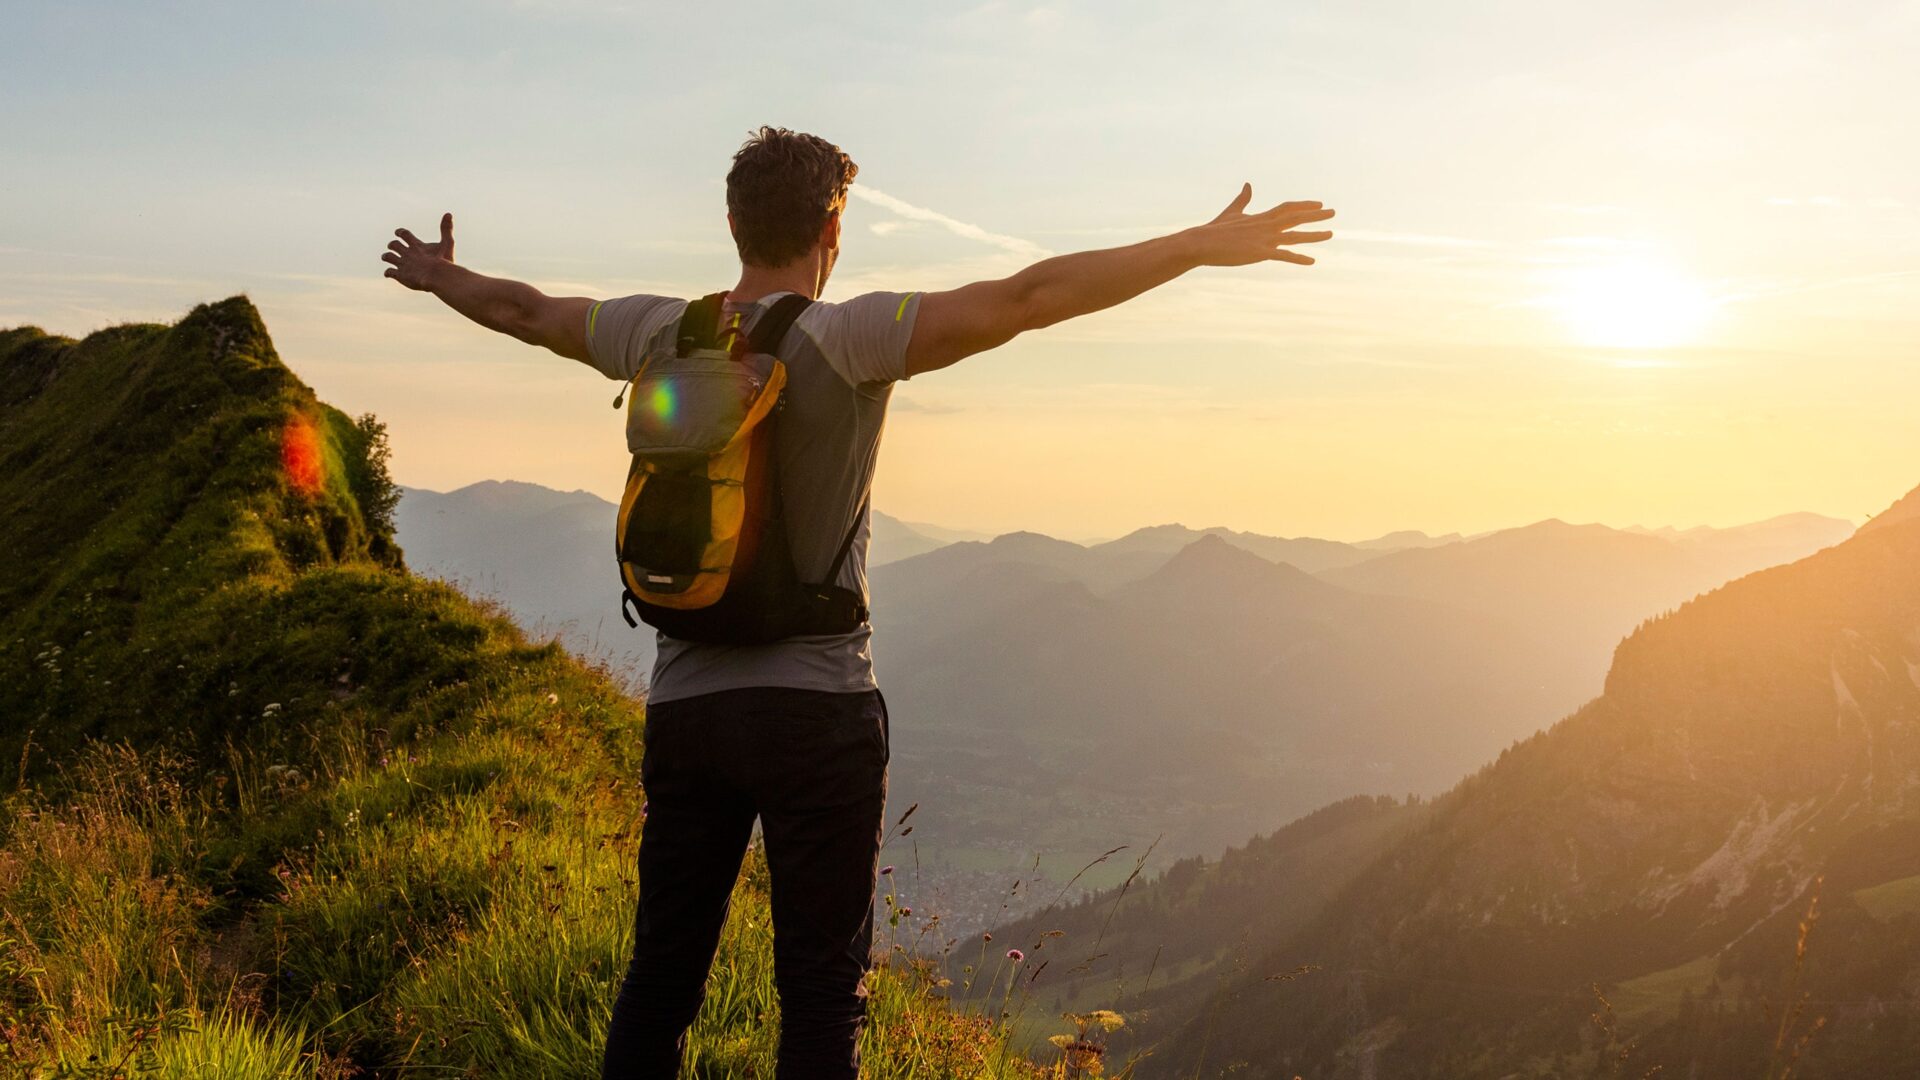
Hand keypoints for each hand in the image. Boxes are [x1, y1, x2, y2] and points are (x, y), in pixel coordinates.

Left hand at [382, 213, 456, 289]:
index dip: (400, 232)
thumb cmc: (443, 261)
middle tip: (392, 246)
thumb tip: (448, 213)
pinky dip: (387, 272)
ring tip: (386, 257)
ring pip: (388, 256)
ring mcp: (402, 264)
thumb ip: (446, 229)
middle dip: (392, 245)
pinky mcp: (400, 275)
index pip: (404, 234)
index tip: (398, 232)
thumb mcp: (447, 244)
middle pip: (394, 244)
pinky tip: (387, 274)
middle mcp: (407, 253)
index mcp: (416, 245)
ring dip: (386, 256)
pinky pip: (389, 272)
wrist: (436, 275)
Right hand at [1187, 185, 1333, 266]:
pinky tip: (1312, 261)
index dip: (1304, 205)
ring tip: (1330, 234)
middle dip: (1316, 215)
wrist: (1202, 242)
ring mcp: (1265, 239)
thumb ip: (1243, 199)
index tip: (1319, 204)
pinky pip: (1284, 255)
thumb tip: (1248, 184)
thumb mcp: (1232, 212)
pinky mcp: (1260, 253)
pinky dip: (1299, 258)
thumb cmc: (1215, 229)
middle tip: (1333, 212)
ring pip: (1295, 235)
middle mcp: (1267, 226)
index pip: (1288, 208)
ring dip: (1314, 234)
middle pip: (1297, 217)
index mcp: (1261, 217)